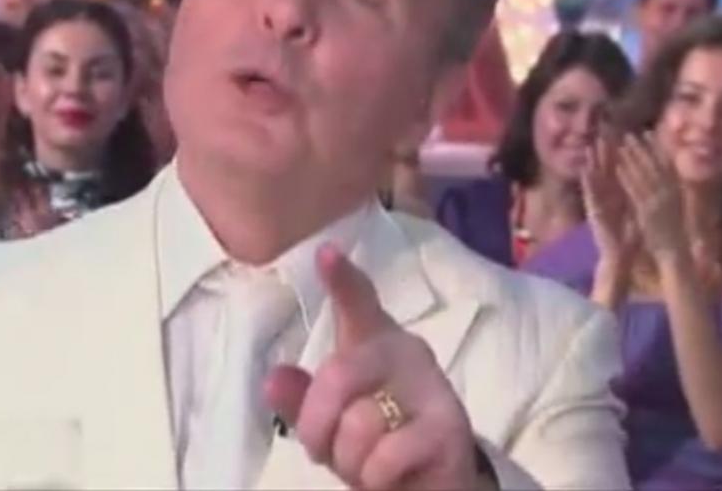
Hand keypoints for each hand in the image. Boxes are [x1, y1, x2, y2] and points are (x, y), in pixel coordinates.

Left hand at [264, 245, 479, 490]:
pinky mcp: (449, 429)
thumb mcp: (331, 425)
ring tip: (366, 465)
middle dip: (317, 425)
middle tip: (322, 450)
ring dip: (349, 461)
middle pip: (339, 373)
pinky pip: (385, 456)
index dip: (343, 279)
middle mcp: (406, 353)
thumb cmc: (376, 444)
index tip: (326, 253)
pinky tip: (389, 477)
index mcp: (373, 343)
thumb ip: (302, 401)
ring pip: (360, 423)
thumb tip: (273, 380)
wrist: (432, 486)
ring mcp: (432, 388)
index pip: (359, 303)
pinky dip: (374, 478)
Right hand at [581, 134, 636, 265]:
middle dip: (604, 151)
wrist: (621, 253)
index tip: (620, 135)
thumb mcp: (638, 209)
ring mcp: (599, 202)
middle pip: (606, 169)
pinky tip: (585, 170)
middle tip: (602, 131)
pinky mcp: (594, 211)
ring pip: (596, 178)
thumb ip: (641, 195)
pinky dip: (588, 182)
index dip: (620, 153)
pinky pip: (591, 194)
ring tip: (589, 145)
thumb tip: (651, 180)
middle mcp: (609, 196)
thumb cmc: (630, 232)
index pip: (620, 169)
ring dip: (592, 162)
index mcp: (620, 194)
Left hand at [616, 133, 688, 264]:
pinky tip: (618, 167)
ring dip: (632, 159)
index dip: (656, 148)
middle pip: (654, 166)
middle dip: (641, 148)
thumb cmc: (674, 231)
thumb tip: (671, 174)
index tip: (648, 132)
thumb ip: (672, 190)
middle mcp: (669, 193)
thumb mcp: (675, 206)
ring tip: (621, 144)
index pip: (666, 164)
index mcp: (676, 191)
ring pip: (643, 175)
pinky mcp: (647, 211)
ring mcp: (659, 202)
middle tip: (630, 133)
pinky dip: (627, 178)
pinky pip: (635, 191)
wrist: (675, 254)